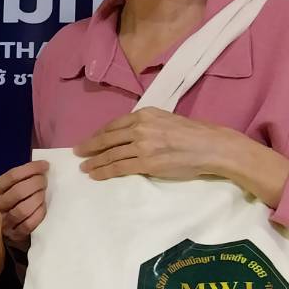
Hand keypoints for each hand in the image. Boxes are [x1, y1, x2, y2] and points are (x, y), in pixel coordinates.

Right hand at [0, 160, 48, 251]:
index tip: (45, 165)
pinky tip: (43, 206)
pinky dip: (39, 212)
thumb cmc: (6, 204)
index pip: (12, 176)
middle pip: (19, 191)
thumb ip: (16, 180)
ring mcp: (3, 223)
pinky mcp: (14, 235)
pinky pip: (30, 223)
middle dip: (37, 183)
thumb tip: (40, 166)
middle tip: (44, 181)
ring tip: (43, 193)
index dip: (31, 168)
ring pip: (24, 208)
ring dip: (38, 198)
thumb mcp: (3, 190)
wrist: (1, 231)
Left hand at [75, 108, 288, 205]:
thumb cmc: (194, 134)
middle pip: (107, 138)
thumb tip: (131, 134)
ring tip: (84, 167)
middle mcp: (140, 127)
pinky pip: (119, 167)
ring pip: (110, 154)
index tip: (89, 140)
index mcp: (145, 114)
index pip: (114, 125)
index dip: (98, 134)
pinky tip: (96, 175)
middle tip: (77, 153)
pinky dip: (104, 171)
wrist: (212, 146)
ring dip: (94, 162)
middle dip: (89, 147)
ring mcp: (143, 145)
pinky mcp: (147, 163)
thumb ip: (148, 125)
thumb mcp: (167, 120)